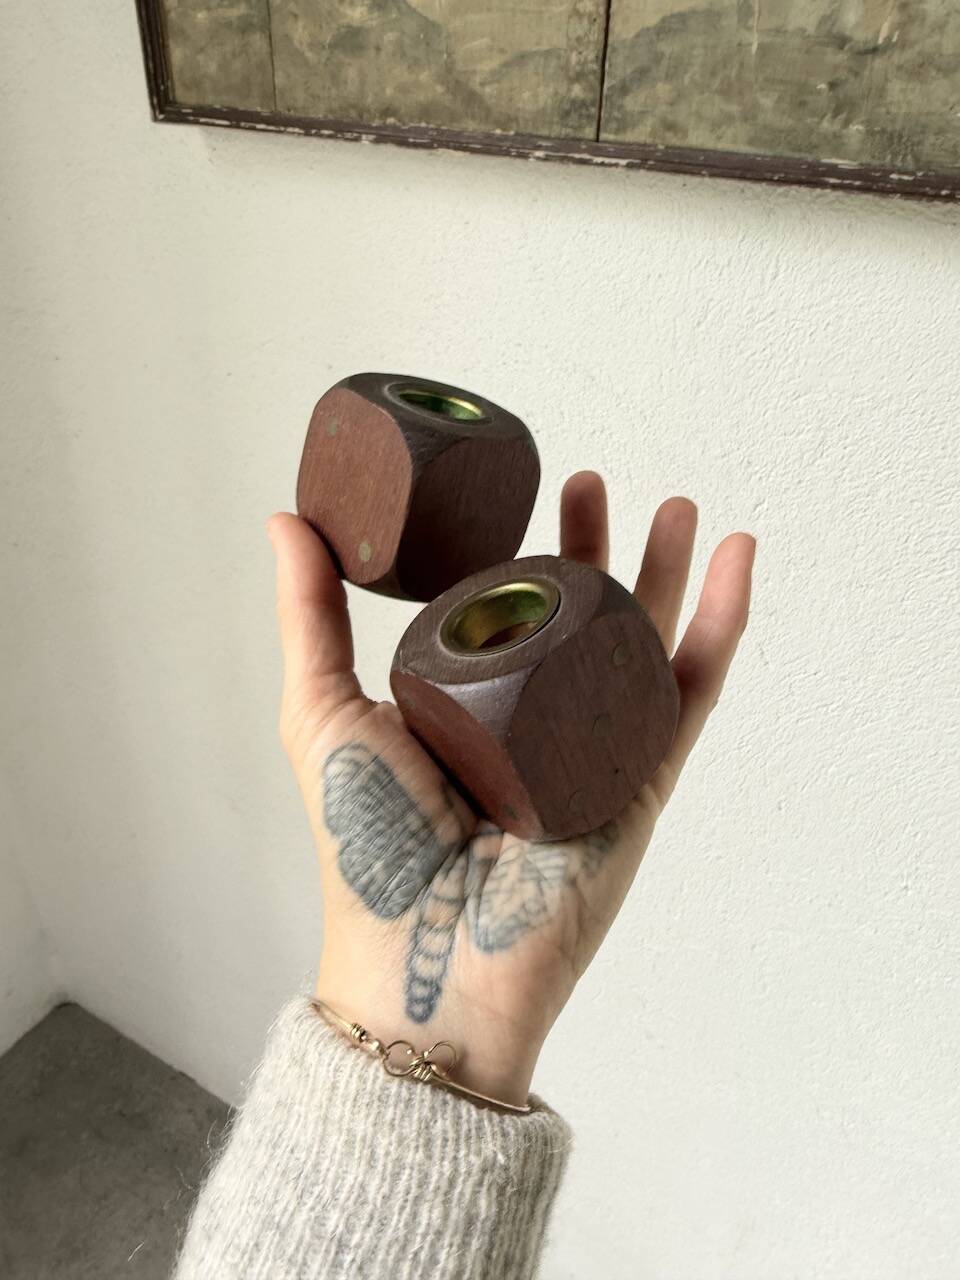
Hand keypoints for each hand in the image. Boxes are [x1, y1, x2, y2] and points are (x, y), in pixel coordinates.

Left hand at [268, 474, 754, 1105]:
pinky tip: (734, 565)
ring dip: (667, 575)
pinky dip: (721, 628)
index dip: (517, 552)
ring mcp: (591, 752)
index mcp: (467, 708)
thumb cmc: (365, 844)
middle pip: (578, 620)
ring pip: (642, 645)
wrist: (421, 956)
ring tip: (674, 507)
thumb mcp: (322, 708)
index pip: (505, 614)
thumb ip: (308, 615)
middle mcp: (533, 726)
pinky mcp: (639, 783)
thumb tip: (285, 519)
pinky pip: (689, 694)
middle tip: (589, 483)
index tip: (518, 493)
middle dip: (595, 548)